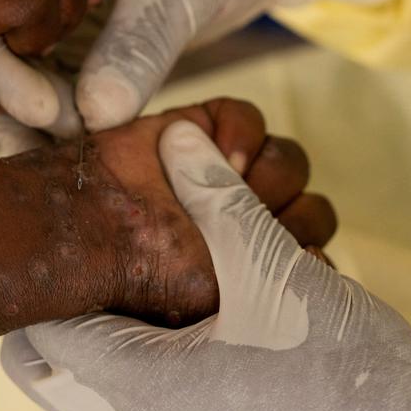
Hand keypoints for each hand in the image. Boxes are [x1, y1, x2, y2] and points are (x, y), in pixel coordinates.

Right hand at [0, 0, 306, 133]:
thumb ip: (137, 46)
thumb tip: (95, 115)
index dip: (6, 64)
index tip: (43, 111)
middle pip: (2, 42)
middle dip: (23, 98)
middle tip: (63, 141)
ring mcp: (61, 8)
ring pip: (34, 71)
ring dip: (47, 115)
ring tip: (70, 158)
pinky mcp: (90, 40)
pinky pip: (68, 82)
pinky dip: (74, 114)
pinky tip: (84, 150)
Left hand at [2, 122, 410, 410]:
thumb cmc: (344, 377)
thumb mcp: (277, 271)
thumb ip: (218, 200)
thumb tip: (177, 140)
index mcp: (135, 385)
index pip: (36, 327)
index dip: (52, 267)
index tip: (77, 226)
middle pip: (56, 361)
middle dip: (79, 298)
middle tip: (117, 250)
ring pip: (101, 385)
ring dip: (124, 326)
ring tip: (171, 277)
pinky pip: (144, 408)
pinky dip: (156, 360)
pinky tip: (211, 321)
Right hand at [9, 98, 335, 324]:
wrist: (89, 229)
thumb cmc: (151, 276)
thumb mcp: (222, 290)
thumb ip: (279, 272)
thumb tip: (322, 259)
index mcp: (255, 273)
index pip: (317, 258)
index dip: (309, 253)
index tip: (290, 259)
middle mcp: (247, 225)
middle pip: (313, 210)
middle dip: (291, 216)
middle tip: (251, 226)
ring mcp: (227, 176)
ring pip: (289, 162)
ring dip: (269, 174)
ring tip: (232, 185)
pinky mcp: (205, 130)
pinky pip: (249, 119)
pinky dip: (241, 132)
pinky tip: (218, 152)